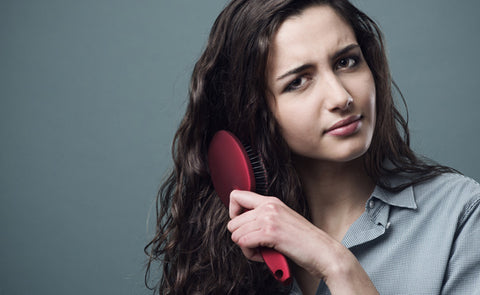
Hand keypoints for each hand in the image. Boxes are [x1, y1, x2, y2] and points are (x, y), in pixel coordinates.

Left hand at [227, 190, 378, 293]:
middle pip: (232, 222)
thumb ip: (264, 217)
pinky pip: (244, 243)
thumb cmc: (305, 241)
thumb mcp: (282, 220)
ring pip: (236, 234)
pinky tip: (265, 256)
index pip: (236, 196)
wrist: (323, 251)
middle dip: (241, 238)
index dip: (233, 213)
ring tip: (262, 251)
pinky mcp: (270, 233)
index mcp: (271, 201)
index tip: (242, 226)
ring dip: (246, 248)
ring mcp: (269, 218)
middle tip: (256, 245)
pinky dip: (251, 254)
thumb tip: (242, 224)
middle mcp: (268, 206)